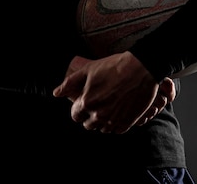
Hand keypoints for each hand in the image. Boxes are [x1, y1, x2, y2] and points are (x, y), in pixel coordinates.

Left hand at [52, 52, 175, 133]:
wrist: (140, 69)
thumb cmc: (113, 67)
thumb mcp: (88, 70)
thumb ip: (69, 83)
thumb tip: (56, 93)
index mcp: (88, 103)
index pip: (75, 115)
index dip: (78, 108)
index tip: (84, 101)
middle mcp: (100, 115)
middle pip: (88, 125)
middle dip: (89, 115)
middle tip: (97, 102)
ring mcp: (114, 121)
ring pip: (102, 129)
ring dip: (102, 120)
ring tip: (108, 105)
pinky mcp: (128, 123)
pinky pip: (117, 130)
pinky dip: (115, 123)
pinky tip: (118, 109)